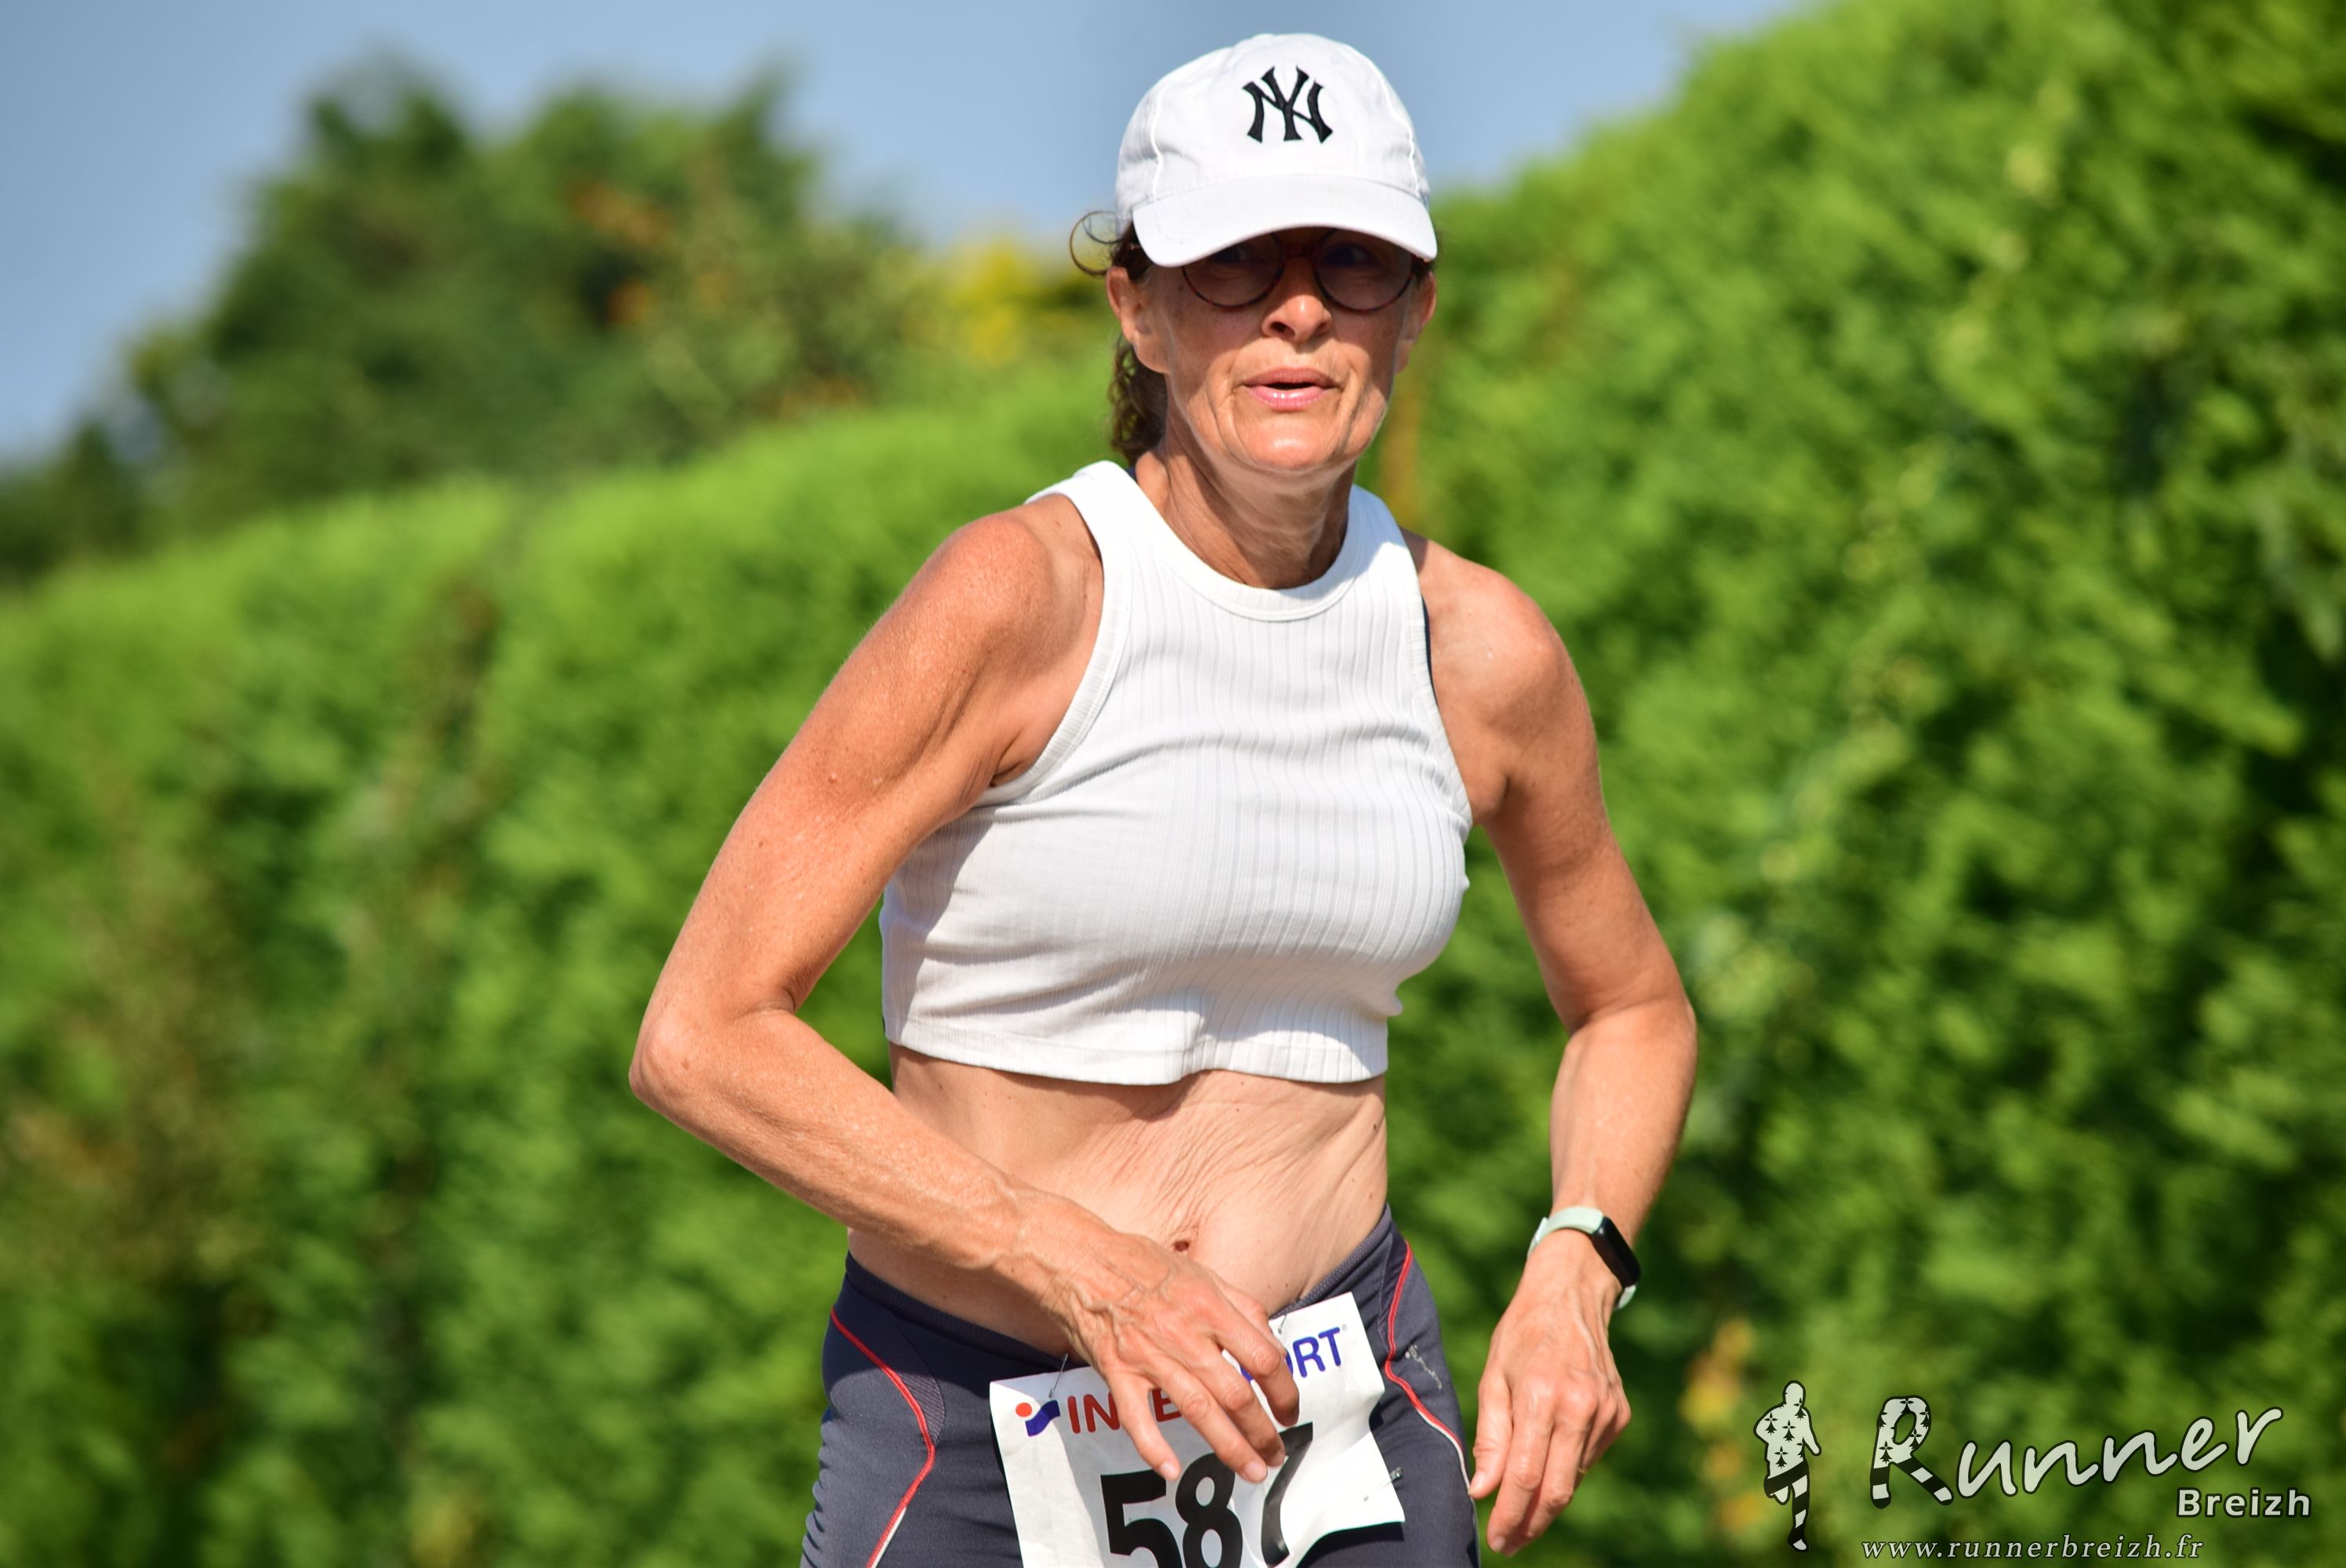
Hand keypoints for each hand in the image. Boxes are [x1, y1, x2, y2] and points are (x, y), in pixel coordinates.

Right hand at [1038, 1224, 1304, 1485]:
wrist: (1081, 1260)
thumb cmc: (1143, 1264)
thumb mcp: (1202, 1272)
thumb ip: (1241, 1307)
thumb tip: (1271, 1346)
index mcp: (1211, 1306)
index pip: (1263, 1358)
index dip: (1285, 1391)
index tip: (1290, 1412)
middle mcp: (1185, 1333)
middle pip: (1236, 1393)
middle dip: (1262, 1432)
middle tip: (1276, 1456)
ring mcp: (1149, 1355)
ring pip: (1197, 1410)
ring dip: (1229, 1447)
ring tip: (1250, 1470)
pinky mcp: (1117, 1370)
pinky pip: (1136, 1416)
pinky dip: (1153, 1445)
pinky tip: (1170, 1470)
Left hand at [1468, 1239, 1631, 1553]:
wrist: (1572, 1296)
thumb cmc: (1522, 1335)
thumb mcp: (1493, 1377)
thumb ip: (1490, 1437)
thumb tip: (1482, 1491)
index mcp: (1542, 1395)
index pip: (1526, 1475)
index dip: (1510, 1515)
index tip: (1497, 1540)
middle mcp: (1580, 1406)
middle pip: (1558, 1490)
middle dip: (1531, 1524)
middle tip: (1509, 1543)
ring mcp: (1606, 1412)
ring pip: (1575, 1478)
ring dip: (1547, 1500)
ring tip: (1520, 1507)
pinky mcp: (1620, 1415)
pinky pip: (1588, 1458)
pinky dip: (1566, 1468)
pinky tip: (1549, 1458)